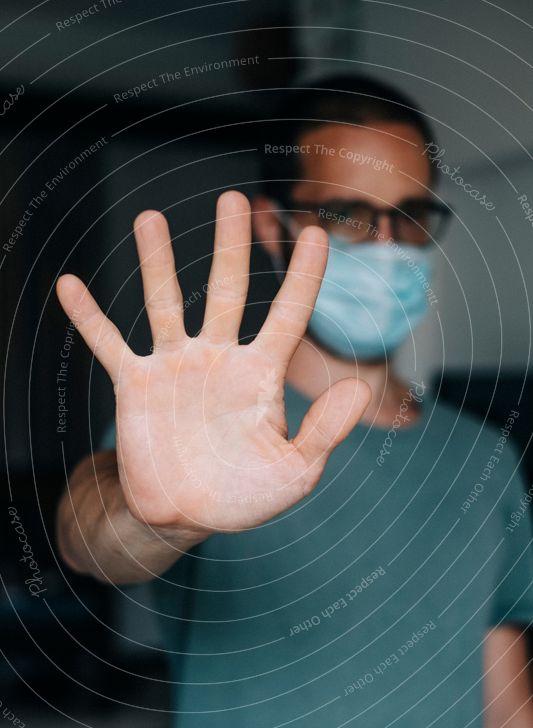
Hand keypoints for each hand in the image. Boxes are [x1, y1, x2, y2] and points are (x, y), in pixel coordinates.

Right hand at [56, 192, 369, 532]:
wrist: (186, 517)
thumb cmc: (244, 496)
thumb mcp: (296, 473)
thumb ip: (325, 432)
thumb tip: (356, 387)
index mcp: (260, 375)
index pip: (288, 316)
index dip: (303, 277)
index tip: (317, 233)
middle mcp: (218, 359)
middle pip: (226, 290)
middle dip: (230, 246)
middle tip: (232, 200)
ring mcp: (175, 368)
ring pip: (166, 303)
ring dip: (158, 262)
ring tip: (150, 218)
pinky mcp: (136, 386)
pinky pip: (110, 345)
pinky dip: (89, 318)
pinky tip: (69, 286)